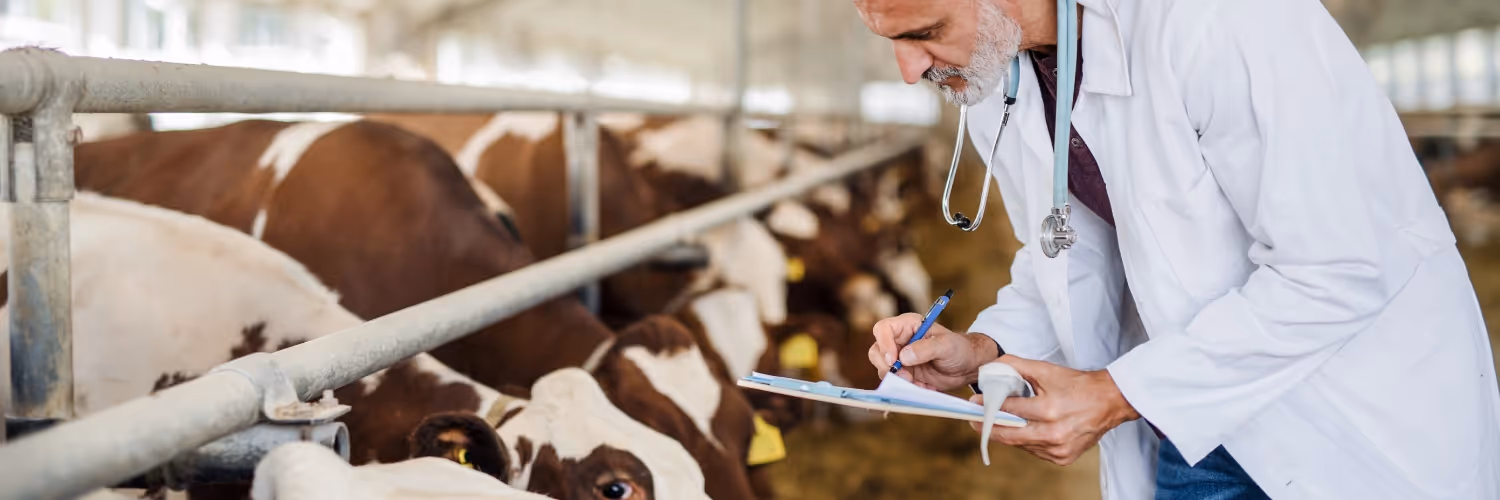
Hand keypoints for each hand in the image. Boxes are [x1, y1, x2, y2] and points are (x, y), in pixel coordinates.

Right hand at [866, 313, 999, 390]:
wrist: (967, 366)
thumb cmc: (959, 348)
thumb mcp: (946, 345)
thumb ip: (926, 348)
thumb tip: (904, 356)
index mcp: (907, 326)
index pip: (883, 329)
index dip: (884, 344)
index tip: (894, 360)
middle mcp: (899, 341)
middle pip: (876, 351)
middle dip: (886, 367)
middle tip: (904, 376)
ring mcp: (900, 359)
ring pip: (883, 369)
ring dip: (896, 379)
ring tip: (917, 382)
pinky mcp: (904, 374)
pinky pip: (895, 383)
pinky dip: (905, 388)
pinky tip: (922, 386)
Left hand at [969, 355, 1139, 465]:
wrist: (1109, 402)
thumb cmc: (1078, 385)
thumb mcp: (1046, 370)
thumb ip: (1017, 366)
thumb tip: (992, 366)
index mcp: (1049, 409)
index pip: (1009, 410)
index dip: (988, 406)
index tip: (974, 404)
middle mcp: (1053, 433)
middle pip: (1009, 435)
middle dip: (988, 428)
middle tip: (974, 421)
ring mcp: (1058, 448)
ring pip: (1021, 445)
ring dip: (1006, 435)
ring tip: (995, 424)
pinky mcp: (1063, 458)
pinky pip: (1034, 451)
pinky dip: (1025, 442)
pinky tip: (1020, 431)